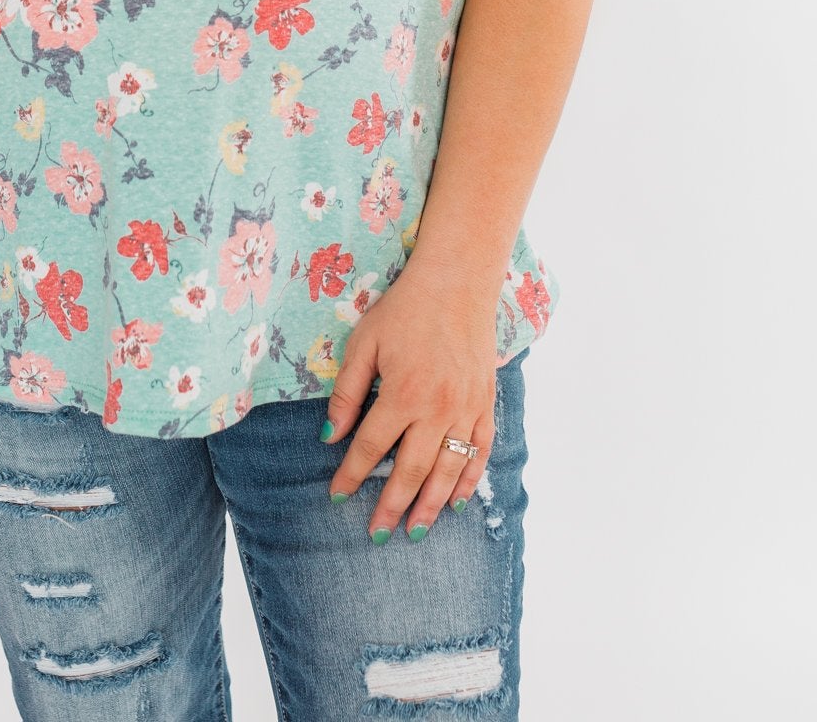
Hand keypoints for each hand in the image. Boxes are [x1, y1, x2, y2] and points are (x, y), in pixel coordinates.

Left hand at [322, 257, 498, 540]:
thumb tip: (331, 436)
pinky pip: (479, 452)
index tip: (336, 497)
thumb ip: (348, 391)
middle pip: (411, 471)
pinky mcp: (486, 404)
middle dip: (391, 505)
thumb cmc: (404, 309)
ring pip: (448, 470)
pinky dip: (469, 480)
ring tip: (415, 531)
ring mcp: (466, 409)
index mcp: (403, 393)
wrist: (457, 282)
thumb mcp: (365, 342)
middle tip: (377, 535)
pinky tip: (458, 502)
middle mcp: (437, 409)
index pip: (372, 448)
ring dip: (431, 505)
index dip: (351, 475)